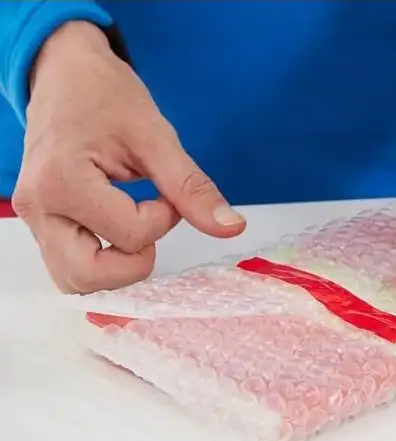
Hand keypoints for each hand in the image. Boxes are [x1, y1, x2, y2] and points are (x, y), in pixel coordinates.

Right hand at [13, 21, 244, 293]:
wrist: (63, 72)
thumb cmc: (105, 96)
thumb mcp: (156, 138)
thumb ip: (192, 188)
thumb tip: (232, 227)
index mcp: (64, 182)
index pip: (131, 236)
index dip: (162, 219)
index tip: (162, 190)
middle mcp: (39, 209)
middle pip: (90, 277)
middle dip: (135, 262)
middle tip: (147, 223)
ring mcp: (34, 219)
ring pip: (74, 282)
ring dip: (115, 270)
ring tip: (130, 228)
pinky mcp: (40, 223)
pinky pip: (68, 268)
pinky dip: (99, 265)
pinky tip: (115, 235)